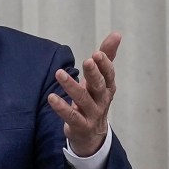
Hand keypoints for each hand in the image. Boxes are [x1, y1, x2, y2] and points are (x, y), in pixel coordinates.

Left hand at [47, 31, 120, 156]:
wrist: (92, 134)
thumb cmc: (94, 99)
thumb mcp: (100, 79)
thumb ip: (106, 57)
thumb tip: (117, 34)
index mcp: (107, 87)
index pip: (108, 75)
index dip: (104, 65)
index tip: (97, 53)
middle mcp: (102, 100)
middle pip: (99, 85)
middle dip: (94, 73)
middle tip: (88, 60)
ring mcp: (92, 114)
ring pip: (83, 99)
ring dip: (71, 86)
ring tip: (59, 73)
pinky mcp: (80, 125)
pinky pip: (71, 116)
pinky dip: (62, 107)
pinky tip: (51, 97)